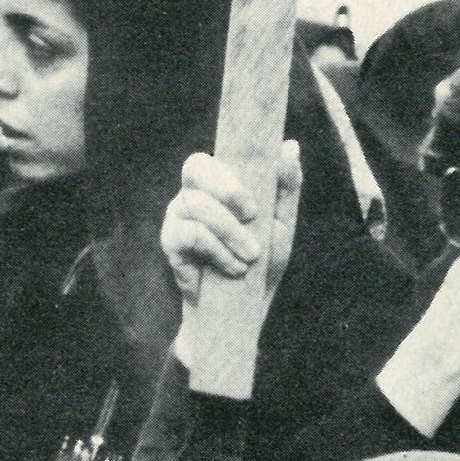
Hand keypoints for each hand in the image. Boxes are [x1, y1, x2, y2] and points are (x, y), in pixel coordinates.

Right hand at [168, 140, 302, 399]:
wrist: (242, 314)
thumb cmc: (262, 265)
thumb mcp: (281, 225)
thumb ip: (285, 186)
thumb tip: (289, 146)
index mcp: (216, 186)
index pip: (211, 157)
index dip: (229, 170)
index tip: (255, 203)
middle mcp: (192, 196)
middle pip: (195, 166)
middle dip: (227, 189)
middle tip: (253, 215)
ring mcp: (176, 218)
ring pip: (196, 204)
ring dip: (230, 231)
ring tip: (250, 257)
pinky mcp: (170, 246)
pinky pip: (190, 235)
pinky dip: (218, 251)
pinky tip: (234, 268)